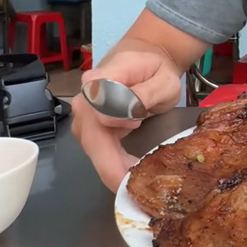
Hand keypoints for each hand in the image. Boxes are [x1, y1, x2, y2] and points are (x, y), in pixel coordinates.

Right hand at [70, 45, 182, 191]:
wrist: (144, 58)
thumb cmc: (155, 69)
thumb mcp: (163, 78)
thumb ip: (145, 94)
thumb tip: (127, 110)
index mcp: (101, 81)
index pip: (101, 112)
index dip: (119, 128)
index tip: (138, 134)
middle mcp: (85, 99)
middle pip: (92, 140)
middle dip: (112, 168)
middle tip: (137, 188)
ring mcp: (83, 116)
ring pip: (93, 150)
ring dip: (113, 168)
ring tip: (138, 179)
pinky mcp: (88, 128)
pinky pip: (97, 151)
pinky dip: (112, 164)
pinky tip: (129, 173)